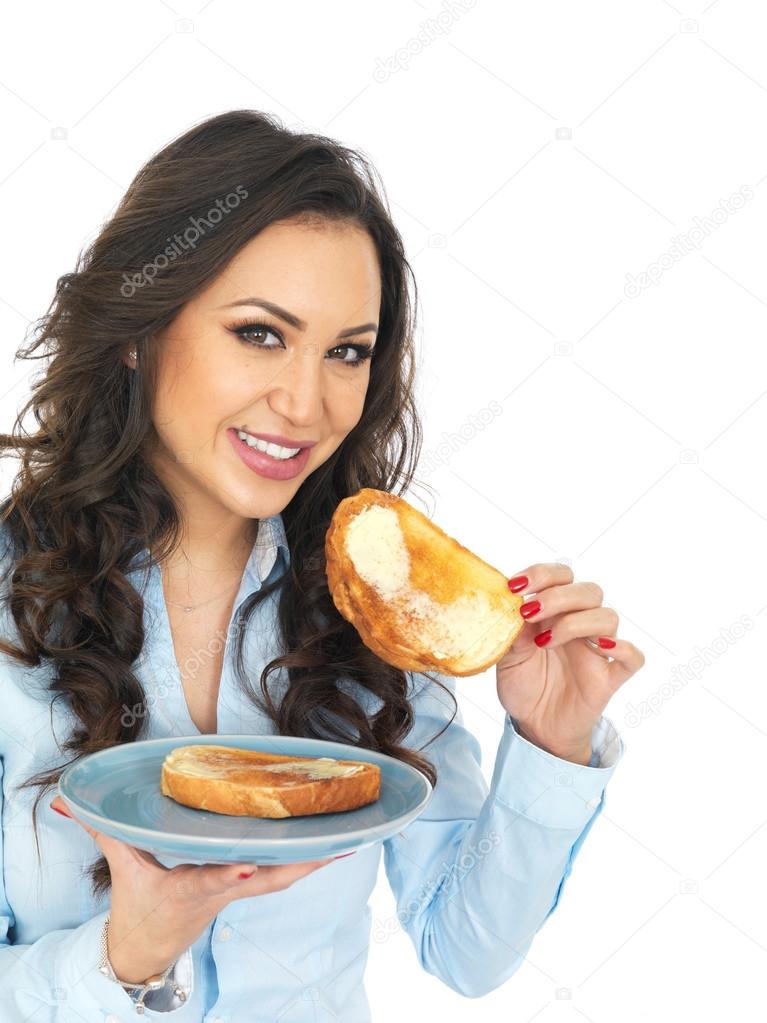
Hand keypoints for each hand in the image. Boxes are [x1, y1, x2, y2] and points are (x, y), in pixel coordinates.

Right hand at [49, 796, 338, 982]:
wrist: (147, 951)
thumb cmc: (138, 908)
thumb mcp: (122, 870)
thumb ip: (104, 832)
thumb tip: (71, 801)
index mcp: (186, 890)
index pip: (208, 883)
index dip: (227, 877)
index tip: (247, 868)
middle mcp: (219, 893)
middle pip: (266, 882)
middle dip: (299, 865)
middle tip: (334, 846)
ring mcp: (236, 893)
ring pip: (280, 878)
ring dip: (312, 861)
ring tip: (347, 839)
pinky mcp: (245, 889)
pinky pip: (279, 874)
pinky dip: (303, 860)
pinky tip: (329, 844)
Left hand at [497, 563, 644, 763]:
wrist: (535, 726)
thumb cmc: (524, 685)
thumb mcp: (507, 656)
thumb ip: (511, 631)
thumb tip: (510, 606)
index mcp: (556, 612)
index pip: (562, 576)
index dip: (542, 574)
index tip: (515, 586)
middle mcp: (580, 625)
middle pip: (588, 591)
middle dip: (558, 595)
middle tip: (530, 612)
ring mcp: (597, 650)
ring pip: (608, 617)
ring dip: (577, 622)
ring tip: (544, 642)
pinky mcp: (609, 677)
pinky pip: (633, 656)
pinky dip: (623, 647)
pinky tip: (600, 647)